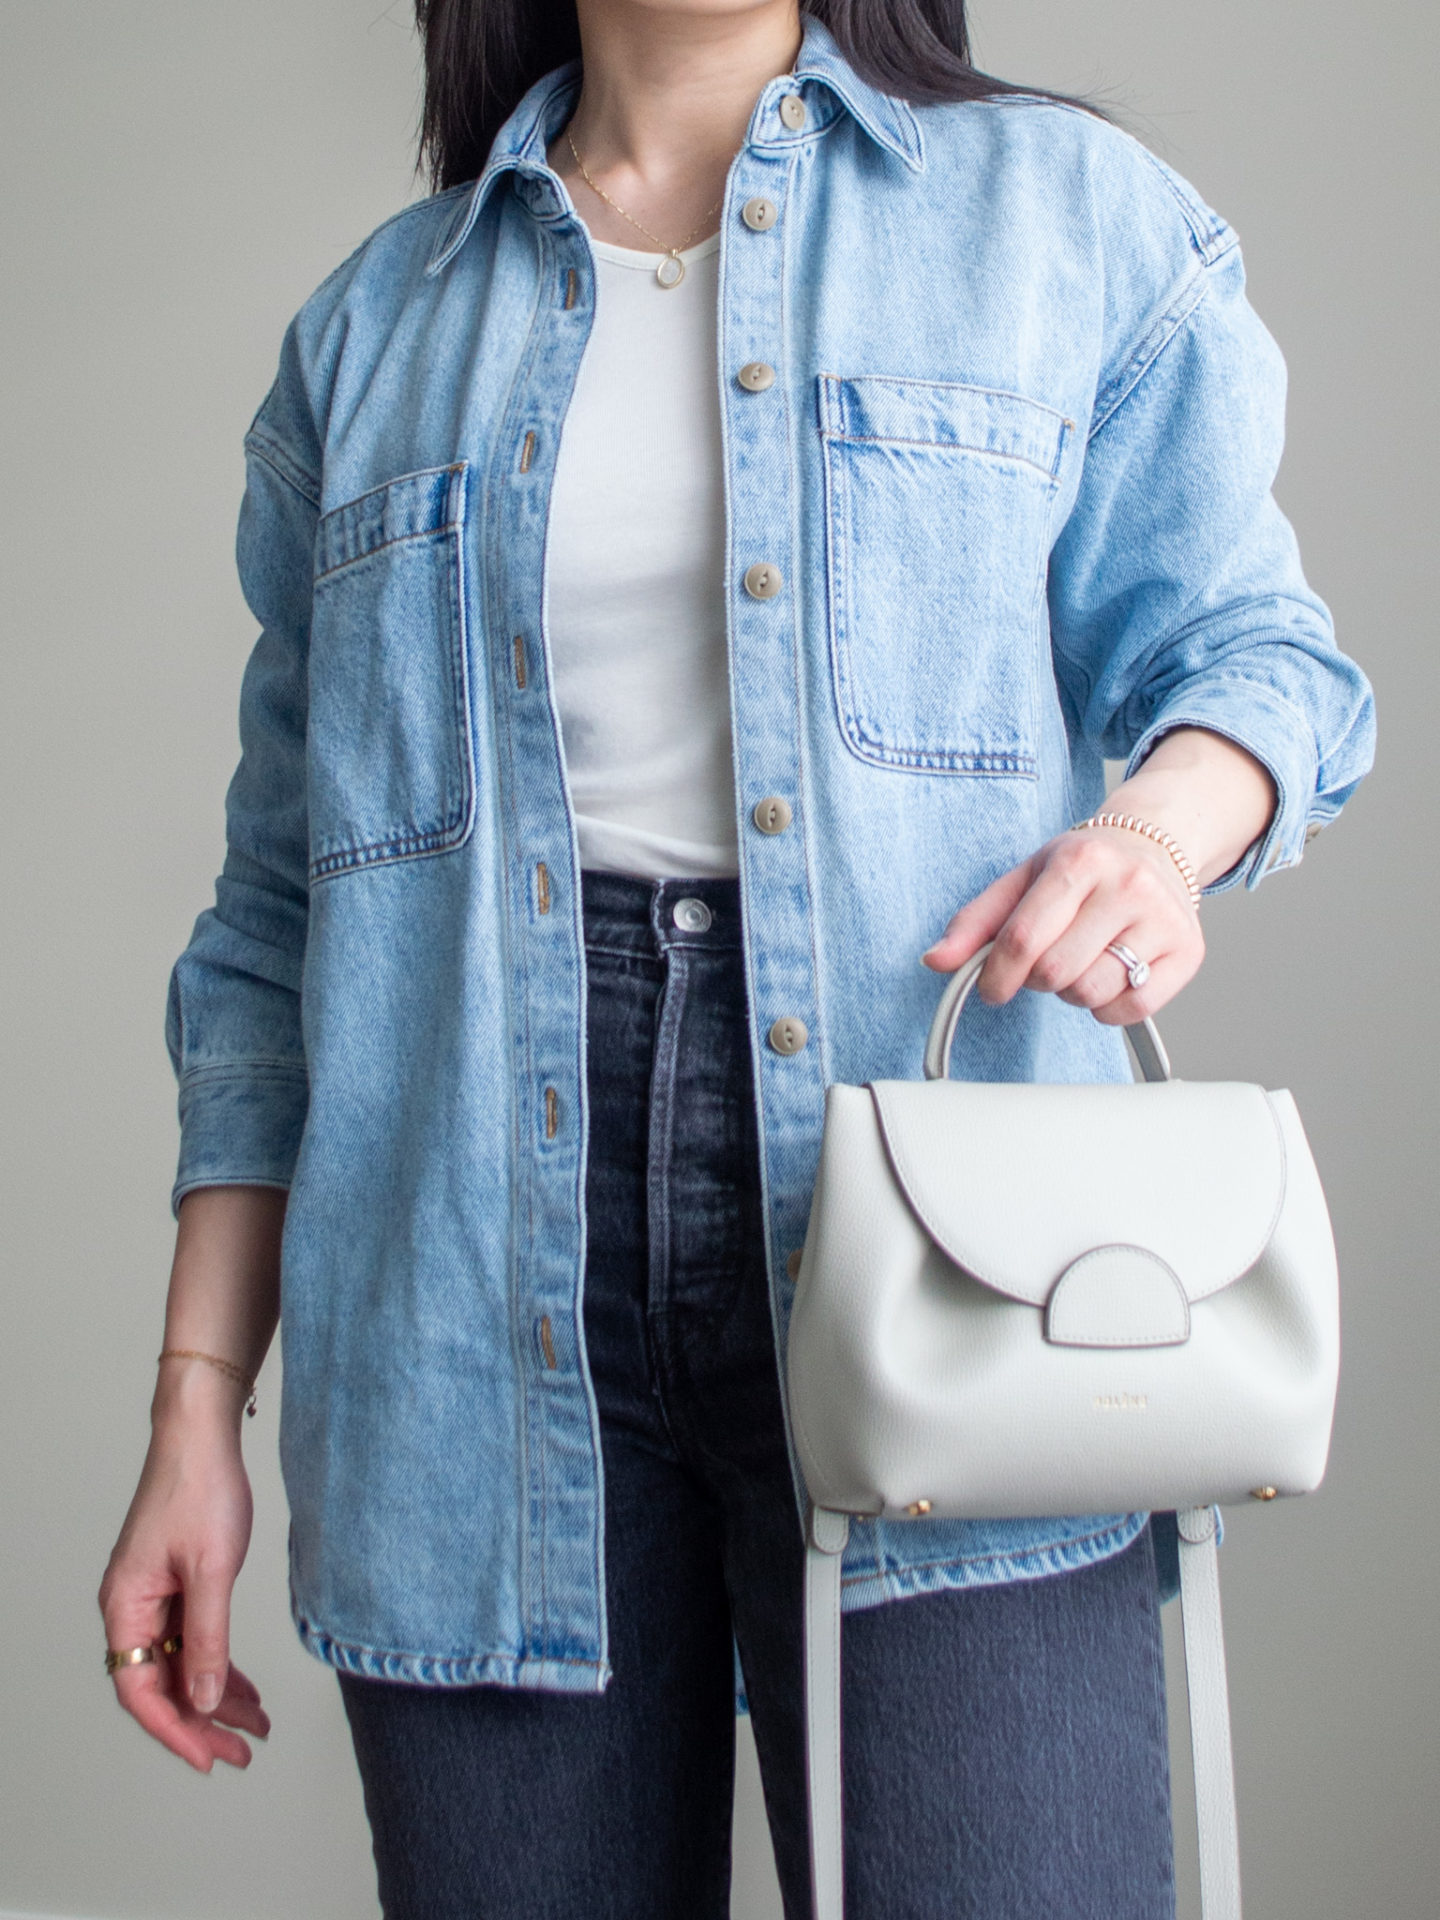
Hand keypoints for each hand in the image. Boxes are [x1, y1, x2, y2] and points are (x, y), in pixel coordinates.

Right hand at [98, 1406, 268, 1770]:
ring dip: (215, 1697)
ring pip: (180, 1665)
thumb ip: (208, 1638)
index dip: (175, 1729)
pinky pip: (192, 1640)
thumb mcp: (211, 1570)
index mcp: (126, 1606)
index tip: (210, 1757)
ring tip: (255, 1727)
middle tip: (243, 1752)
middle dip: (202, 1722)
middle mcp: (132, 1607)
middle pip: (161, 1685)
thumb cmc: (200, 1488)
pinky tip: (245, 1687)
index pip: (141, 1690)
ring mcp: (154, 1597)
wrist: (203, 1434)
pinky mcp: (176, 1584)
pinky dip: (218, 1664)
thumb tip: (204, 1700)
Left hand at [921, 823, 1203, 1024]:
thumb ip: (974, 922)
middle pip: (1056, 972)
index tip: (992, 988)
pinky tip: (1108, 977)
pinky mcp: (1188, 950)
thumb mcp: (1023, 879)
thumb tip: (935, 960)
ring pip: (1093, 993)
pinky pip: (1134, 1008)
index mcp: (1080, 861)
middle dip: (1037, 980)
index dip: (997, 976)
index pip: (1023, 938)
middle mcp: (1128, 885)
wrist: (1154, 846)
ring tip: (1079, 963)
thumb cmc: (1083, 868)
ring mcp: (1163, 918)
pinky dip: (1108, 1007)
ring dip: (1072, 993)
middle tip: (1044, 965)